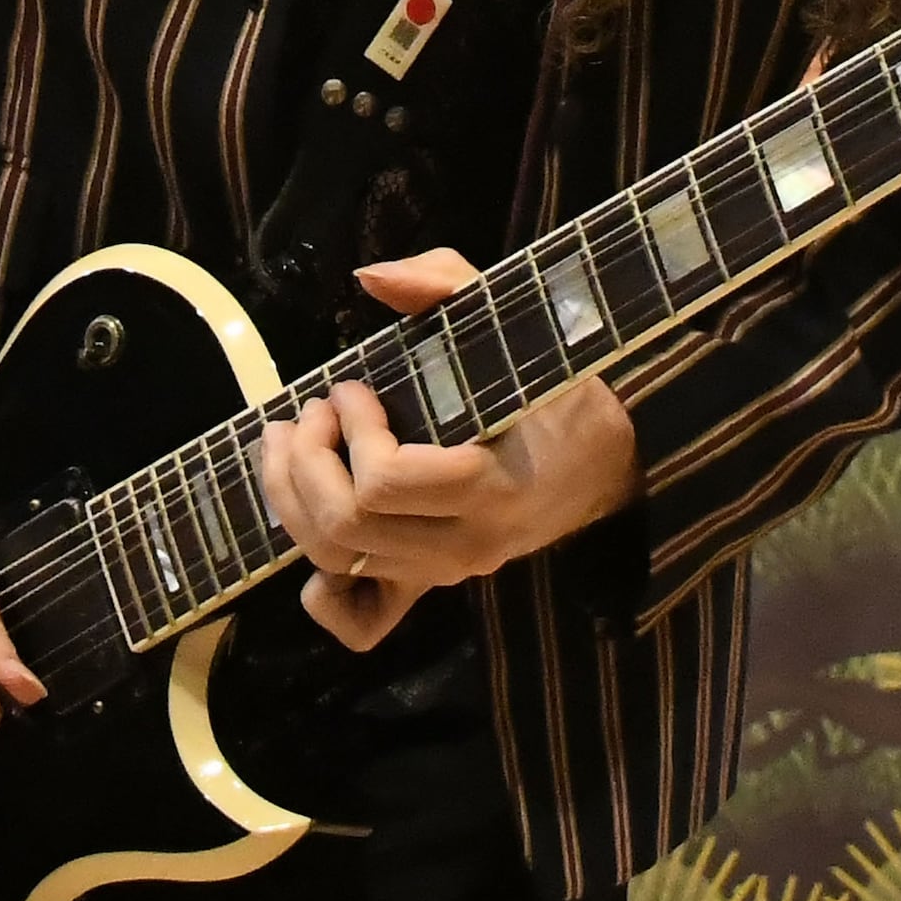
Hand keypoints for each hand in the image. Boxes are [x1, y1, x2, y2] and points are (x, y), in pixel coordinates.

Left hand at [258, 249, 640, 651]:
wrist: (610, 464)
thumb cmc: (559, 390)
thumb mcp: (517, 322)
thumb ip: (445, 285)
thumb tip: (370, 278)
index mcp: (491, 487)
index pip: (386, 483)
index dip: (350, 432)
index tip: (350, 386)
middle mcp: (465, 545)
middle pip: (346, 526)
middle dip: (305, 460)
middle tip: (310, 411)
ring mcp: (446, 574)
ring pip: (337, 561)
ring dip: (292, 498)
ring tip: (290, 442)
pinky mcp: (431, 587)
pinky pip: (362, 622)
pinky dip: (322, 592)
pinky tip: (314, 532)